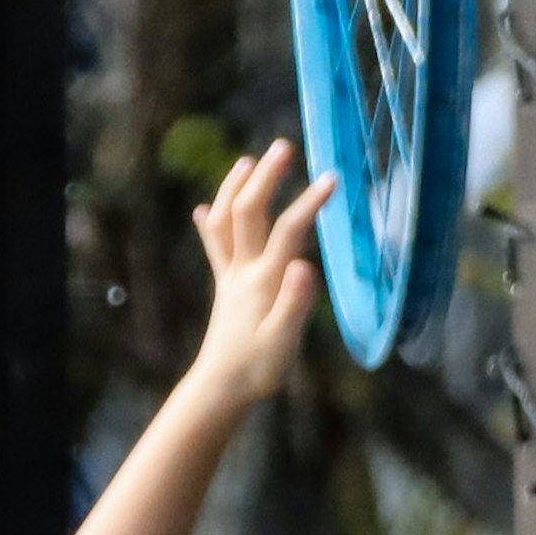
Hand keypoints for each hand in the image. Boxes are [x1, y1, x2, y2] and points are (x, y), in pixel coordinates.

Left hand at [180, 140, 332, 410]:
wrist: (220, 388)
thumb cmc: (258, 369)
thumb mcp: (283, 342)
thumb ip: (295, 304)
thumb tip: (305, 265)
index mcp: (264, 281)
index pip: (289, 232)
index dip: (309, 203)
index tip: (332, 178)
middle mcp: (243, 271)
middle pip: (249, 212)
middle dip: (266, 177)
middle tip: (284, 146)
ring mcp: (231, 276)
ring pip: (226, 222)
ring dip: (234, 188)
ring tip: (247, 161)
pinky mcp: (225, 286)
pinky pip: (214, 247)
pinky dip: (209, 224)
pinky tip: (203, 210)